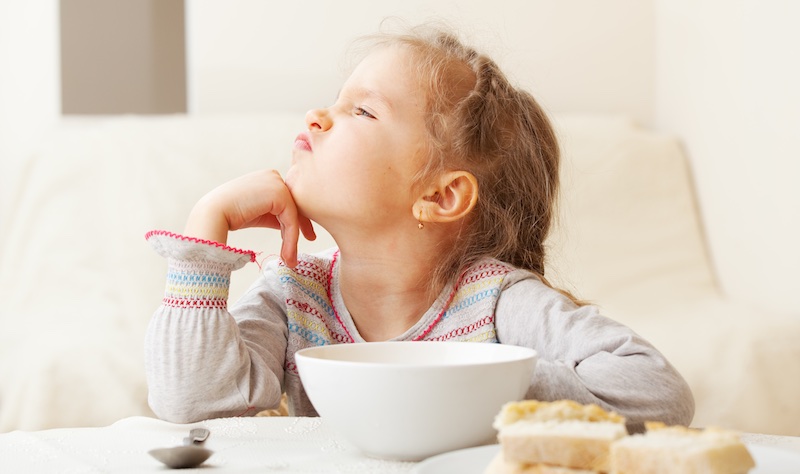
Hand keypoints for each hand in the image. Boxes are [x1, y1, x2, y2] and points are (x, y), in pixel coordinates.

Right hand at [184, 170, 315, 266]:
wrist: (213, 214)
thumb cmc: (231, 215)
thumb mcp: (258, 212)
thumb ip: (275, 214)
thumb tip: (292, 227)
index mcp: (267, 178)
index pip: (288, 199)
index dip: (297, 219)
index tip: (306, 235)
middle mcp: (273, 176)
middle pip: (294, 205)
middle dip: (302, 225)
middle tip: (310, 241)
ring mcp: (276, 183)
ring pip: (294, 214)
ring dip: (294, 238)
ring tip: (290, 259)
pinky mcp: (279, 194)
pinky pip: (291, 219)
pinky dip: (291, 238)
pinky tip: (287, 254)